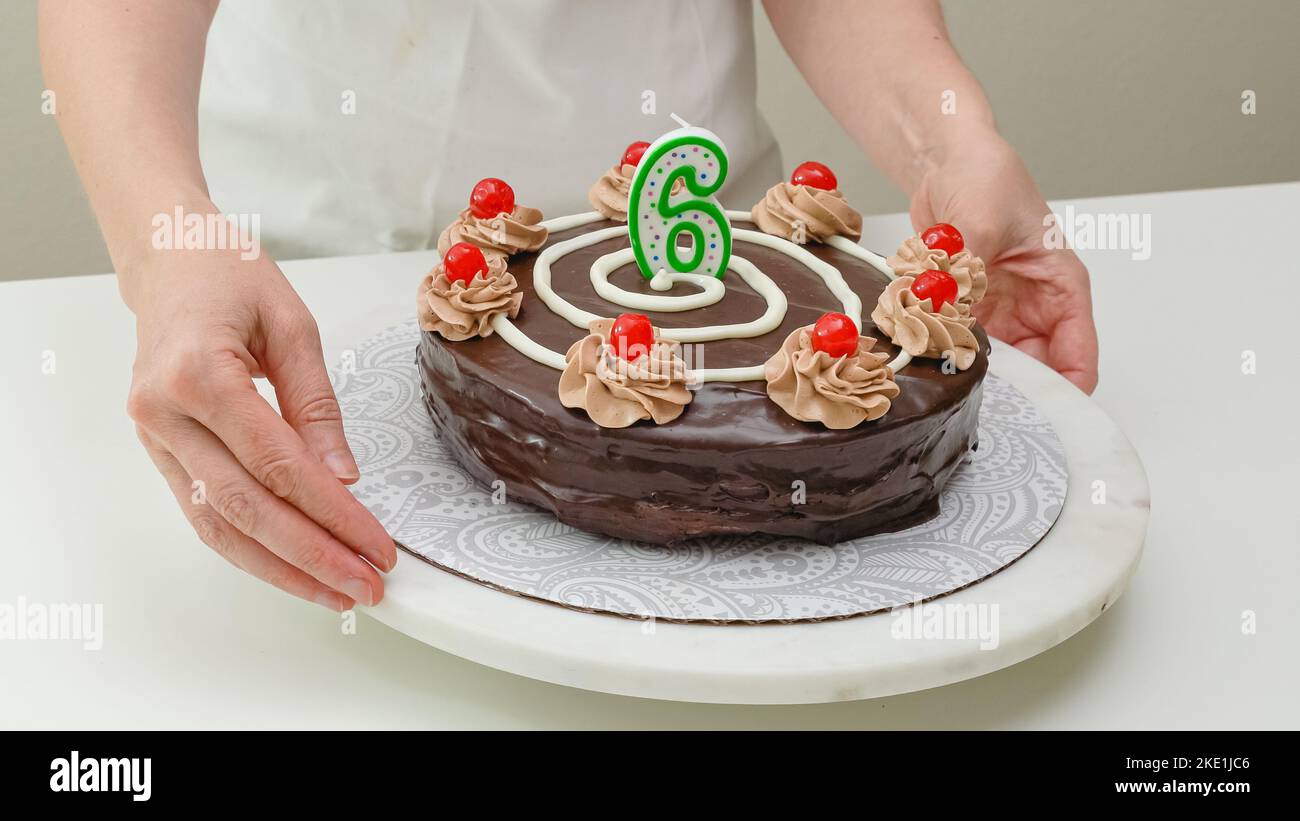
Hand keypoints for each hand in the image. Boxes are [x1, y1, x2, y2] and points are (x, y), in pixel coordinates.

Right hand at [124, 244, 395, 610]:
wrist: (167, 259)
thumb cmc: (229, 276)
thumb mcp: (293, 326)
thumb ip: (316, 406)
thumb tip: (343, 477)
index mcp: (198, 374)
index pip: (278, 465)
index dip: (332, 513)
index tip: (376, 544)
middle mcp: (164, 413)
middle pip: (246, 506)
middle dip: (313, 554)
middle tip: (367, 584)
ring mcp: (153, 437)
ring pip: (217, 524)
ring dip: (280, 567)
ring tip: (335, 593)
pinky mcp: (158, 450)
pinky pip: (202, 511)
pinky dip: (248, 548)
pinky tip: (291, 568)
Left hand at [910, 132, 1098, 392]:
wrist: (944, 161)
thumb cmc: (985, 177)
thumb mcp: (980, 223)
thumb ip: (964, 274)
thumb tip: (945, 312)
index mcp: (1061, 288)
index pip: (1078, 357)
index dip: (1062, 394)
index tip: (1037, 420)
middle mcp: (1035, 306)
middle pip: (1037, 372)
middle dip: (1015, 395)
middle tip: (984, 415)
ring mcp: (1001, 311)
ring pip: (1000, 366)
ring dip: (980, 379)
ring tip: (957, 397)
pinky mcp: (968, 310)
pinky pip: (965, 348)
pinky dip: (953, 360)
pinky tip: (934, 372)